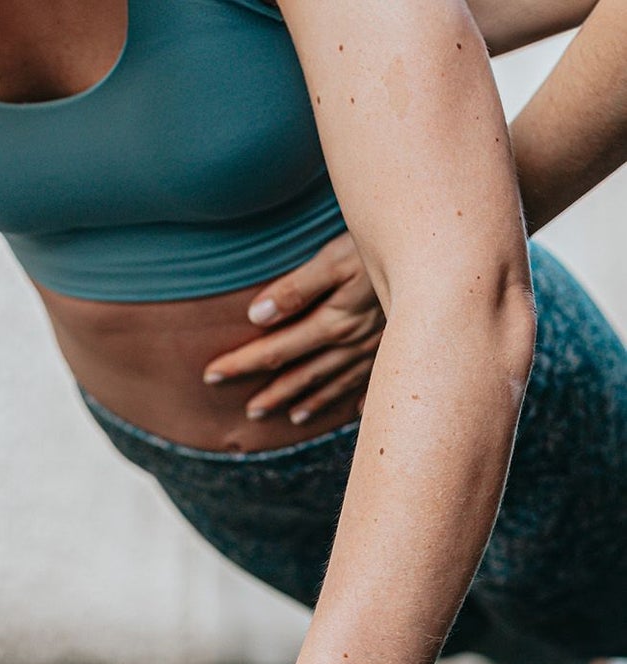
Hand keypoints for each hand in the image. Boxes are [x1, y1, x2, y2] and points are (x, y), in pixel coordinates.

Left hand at [202, 231, 385, 424]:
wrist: (454, 251)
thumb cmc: (389, 244)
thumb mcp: (337, 258)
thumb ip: (298, 289)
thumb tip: (256, 315)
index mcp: (333, 324)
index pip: (276, 350)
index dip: (241, 363)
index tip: (210, 375)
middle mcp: (353, 344)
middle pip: (305, 373)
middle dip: (274, 392)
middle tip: (248, 413)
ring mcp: (380, 348)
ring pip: (339, 382)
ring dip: (314, 400)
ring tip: (292, 417)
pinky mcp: (403, 343)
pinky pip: (379, 380)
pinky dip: (364, 399)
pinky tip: (358, 414)